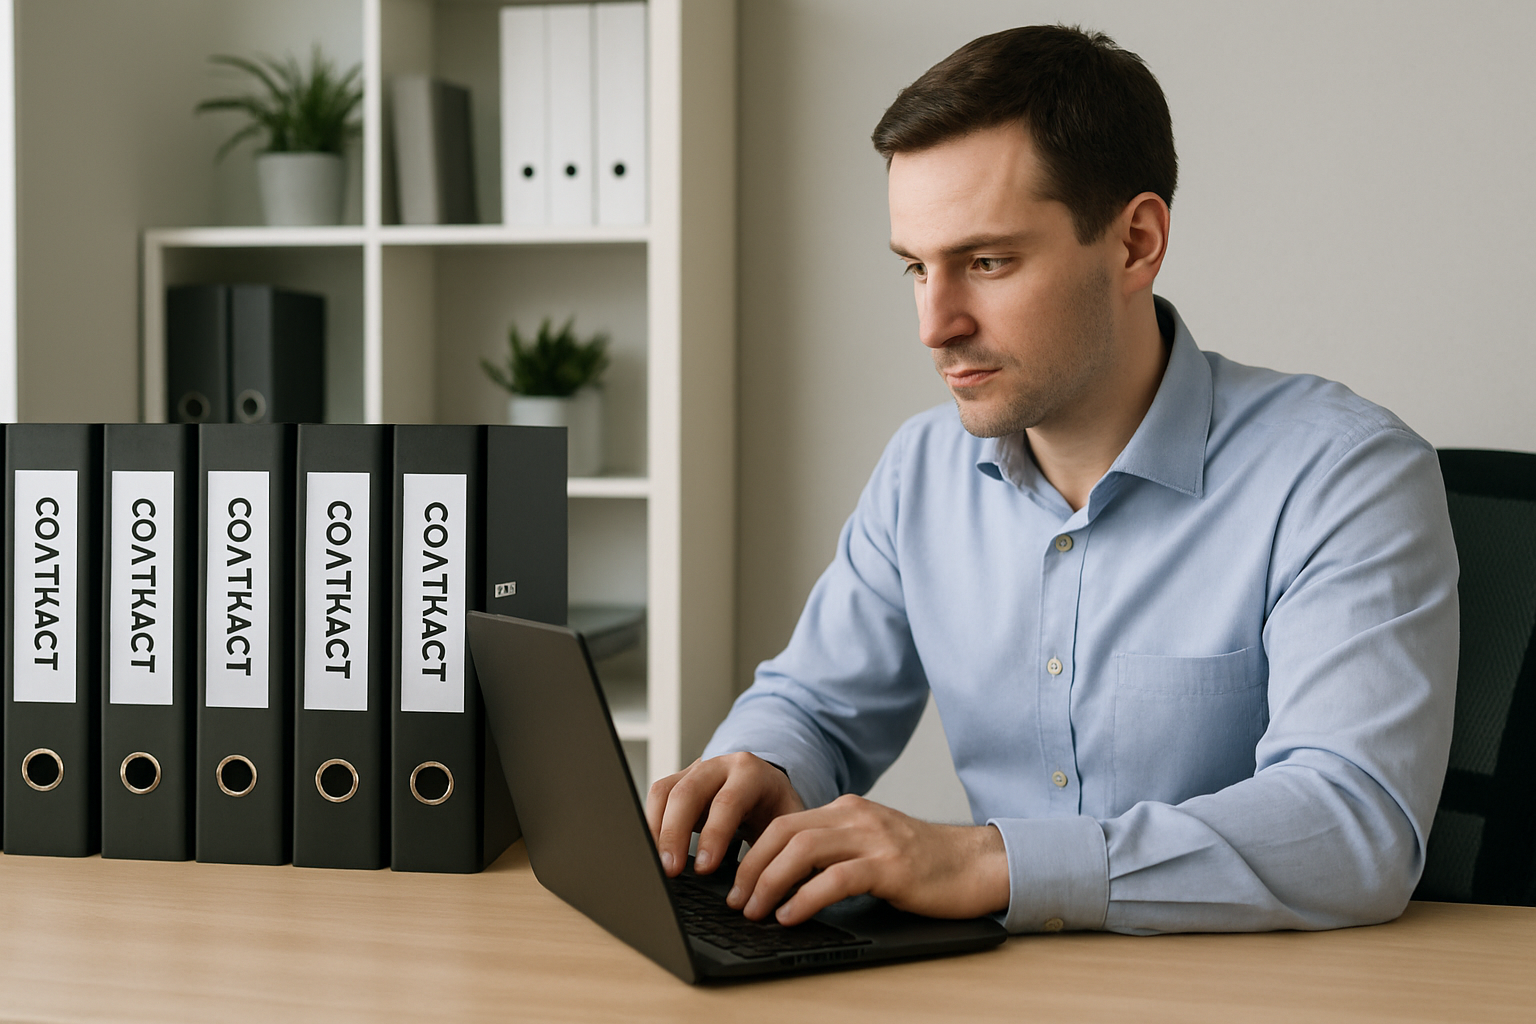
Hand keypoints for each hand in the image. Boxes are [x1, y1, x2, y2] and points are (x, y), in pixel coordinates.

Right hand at [645, 752, 804, 877]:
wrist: (768, 784)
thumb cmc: (777, 807)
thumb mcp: (787, 824)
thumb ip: (775, 848)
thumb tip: (765, 887)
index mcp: (751, 774)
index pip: (728, 801)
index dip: (713, 835)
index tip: (703, 868)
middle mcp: (720, 766)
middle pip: (688, 793)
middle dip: (675, 834)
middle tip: (671, 871)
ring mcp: (695, 770)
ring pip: (667, 792)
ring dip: (658, 831)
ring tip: (659, 865)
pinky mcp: (678, 780)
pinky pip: (657, 797)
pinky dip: (652, 824)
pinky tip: (654, 850)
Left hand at [726, 794, 1009, 925]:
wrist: (979, 864)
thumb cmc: (925, 865)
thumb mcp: (872, 848)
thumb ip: (835, 853)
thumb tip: (786, 882)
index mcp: (847, 810)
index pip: (784, 824)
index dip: (752, 853)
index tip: (735, 883)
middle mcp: (856, 817)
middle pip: (783, 832)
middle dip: (751, 868)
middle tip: (736, 901)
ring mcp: (874, 838)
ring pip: (803, 850)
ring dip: (770, 883)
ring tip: (756, 912)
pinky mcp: (891, 866)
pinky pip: (836, 878)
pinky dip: (805, 898)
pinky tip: (791, 916)